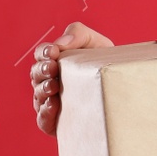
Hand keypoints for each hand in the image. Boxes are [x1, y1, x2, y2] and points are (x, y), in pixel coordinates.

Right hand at [29, 21, 113, 135]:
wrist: (120, 92)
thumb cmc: (104, 63)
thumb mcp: (95, 43)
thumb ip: (78, 34)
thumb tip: (59, 44)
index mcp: (54, 61)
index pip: (41, 54)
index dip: (43, 52)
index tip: (54, 52)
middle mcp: (47, 80)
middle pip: (36, 74)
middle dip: (42, 70)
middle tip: (53, 68)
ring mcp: (49, 101)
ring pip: (38, 95)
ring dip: (43, 89)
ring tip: (54, 86)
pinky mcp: (54, 121)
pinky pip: (43, 118)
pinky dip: (45, 111)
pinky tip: (53, 104)